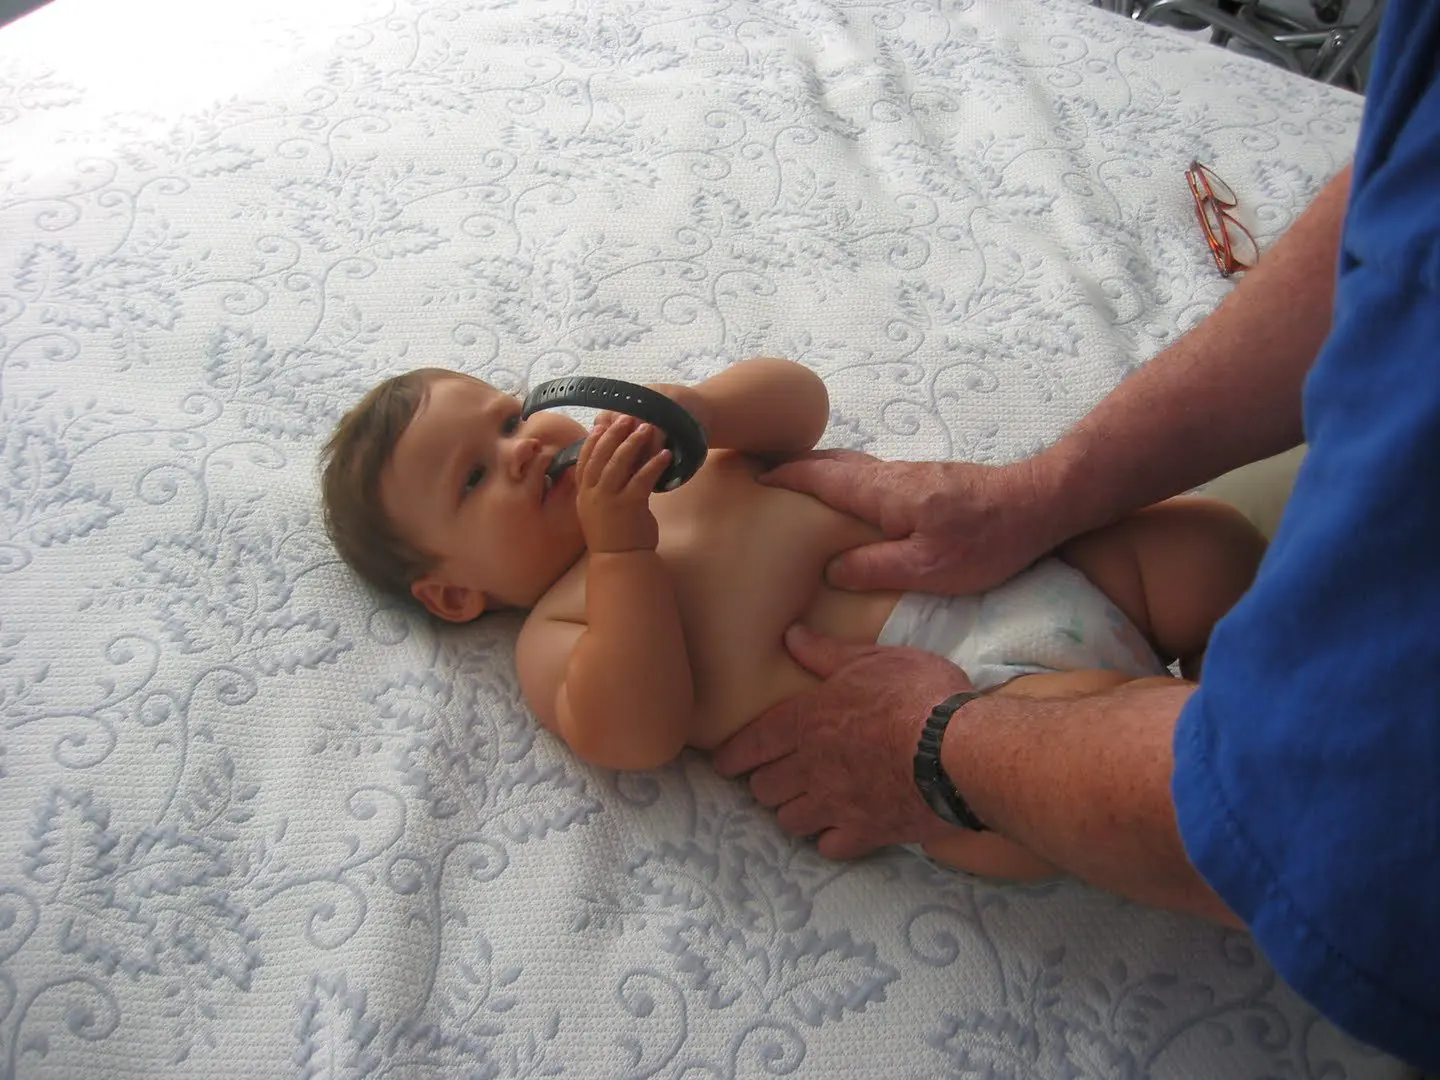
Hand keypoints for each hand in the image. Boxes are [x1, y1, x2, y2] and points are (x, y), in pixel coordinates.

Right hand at [575, 415, 670, 552]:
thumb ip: (602, 489)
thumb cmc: (613, 535)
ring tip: (647, 428)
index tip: (601, 424)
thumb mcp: (599, 510)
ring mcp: (610, 500)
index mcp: (584, 494)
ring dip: (633, 443)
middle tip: (627, 417)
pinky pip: (642, 479)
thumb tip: (612, 466)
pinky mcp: (630, 506)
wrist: (620, 561)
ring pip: (618, 463)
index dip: (592, 440)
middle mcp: (593, 494)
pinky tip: (665, 455)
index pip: (584, 460)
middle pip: (601, 456)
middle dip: (614, 434)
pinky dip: (654, 464)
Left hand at [712, 623, 974, 858]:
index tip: (724, 764)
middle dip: (765, 782)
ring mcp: (836, 804)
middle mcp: (811, 767)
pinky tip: (836, 831)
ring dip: (791, 811)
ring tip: (801, 803)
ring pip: (790, 819)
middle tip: (773, 777)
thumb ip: (828, 653)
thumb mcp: (873, 659)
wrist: (957, 751)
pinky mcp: (865, 832)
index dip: (733, 755)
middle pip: (765, 787)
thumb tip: (791, 635)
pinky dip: (828, 839)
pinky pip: (829, 847)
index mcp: (807, 722)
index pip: (753, 743)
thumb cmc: (918, 695)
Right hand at [759, 450, 1060, 594]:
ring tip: (798, 487)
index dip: (787, 477)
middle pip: (834, 463)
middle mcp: (894, 475)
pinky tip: (850, 499)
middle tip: (766, 475)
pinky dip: (847, 479)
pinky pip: (873, 475)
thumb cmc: (988, 540)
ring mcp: (913, 475)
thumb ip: (875, 567)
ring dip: (822, 472)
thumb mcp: (929, 568)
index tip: (756, 478)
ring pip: (854, 466)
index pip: (822, 477)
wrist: (1040, 504)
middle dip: (797, 467)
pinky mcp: (929, 482)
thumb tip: (832, 569)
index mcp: (885, 492)